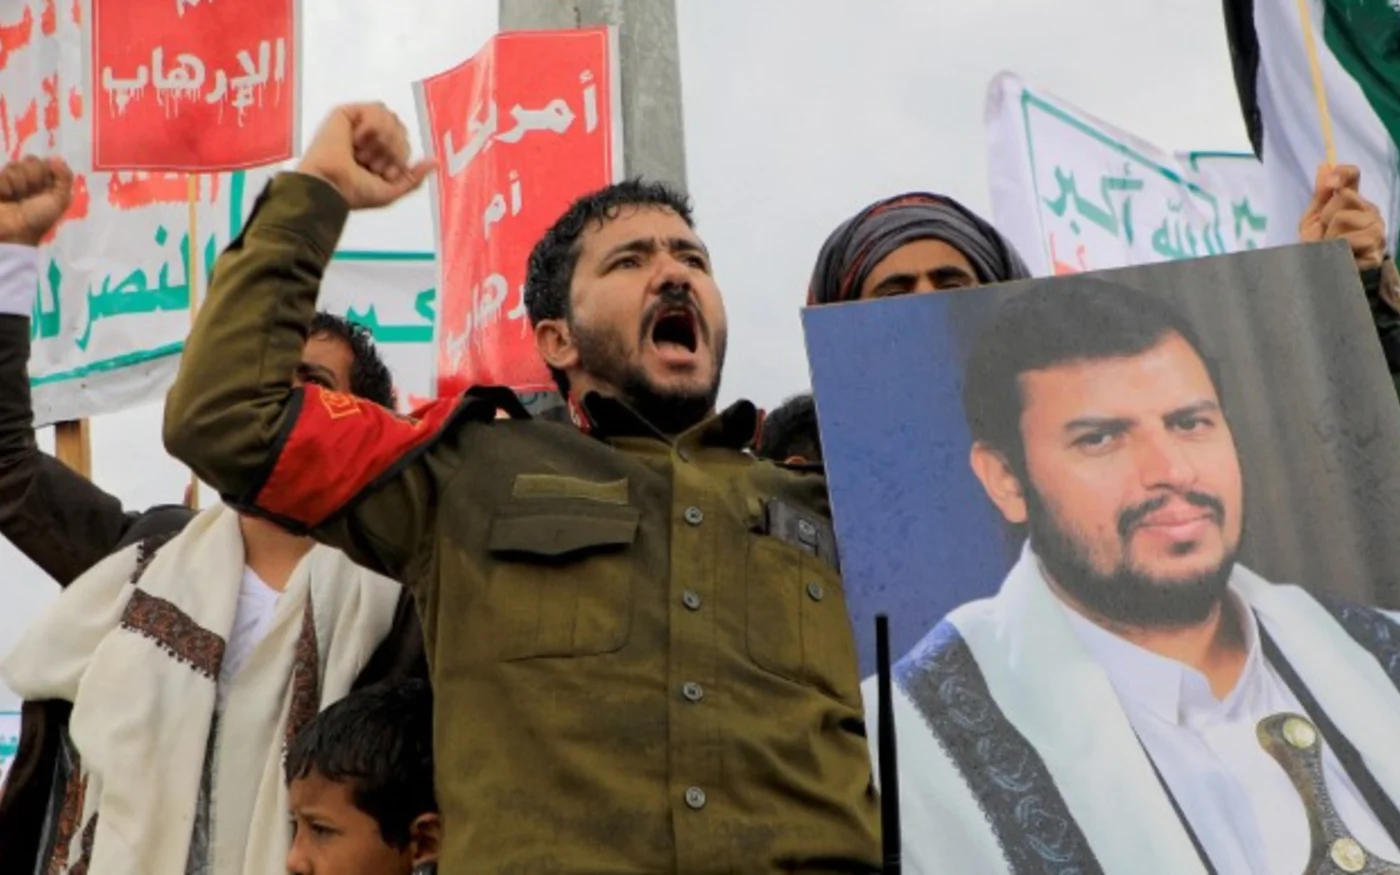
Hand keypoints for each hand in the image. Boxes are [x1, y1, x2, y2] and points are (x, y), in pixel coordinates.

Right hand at [0, 156, 73, 246]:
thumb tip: (57, 157)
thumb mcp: (60, 200)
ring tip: (16, 197)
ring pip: (15, 165)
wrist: (14, 231)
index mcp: (48, 182)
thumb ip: (64, 177)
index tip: (46, 185)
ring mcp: (11, 180)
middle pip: (31, 160)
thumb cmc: (40, 218)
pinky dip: (4, 186)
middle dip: (32, 177)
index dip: (46, 171)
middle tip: (30, 193)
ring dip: (18, 183)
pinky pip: (1, 174)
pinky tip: (4, 197)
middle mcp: (30, 179)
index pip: (47, 161)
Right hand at [297, 103, 433, 209]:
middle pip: (400, 128)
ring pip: (390, 117)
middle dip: (393, 150)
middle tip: (372, 164)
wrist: (330, 187)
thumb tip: (436, 162)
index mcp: (379, 154)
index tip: (383, 173)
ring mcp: (358, 125)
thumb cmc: (354, 193)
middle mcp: (369, 138)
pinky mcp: (346, 114)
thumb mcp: (391, 190)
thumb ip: (414, 177)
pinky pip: (376, 109)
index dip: (400, 157)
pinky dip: (373, 127)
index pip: (404, 143)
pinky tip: (357, 140)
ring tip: (364, 154)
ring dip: (383, 140)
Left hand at [1299, 163, 1387, 270]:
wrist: (1323, 275)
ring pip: (1344, 217)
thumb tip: (1324, 165)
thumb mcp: (1313, 219)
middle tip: (1325, 235)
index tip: (1330, 183)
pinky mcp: (1376, 248)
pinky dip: (1337, 248)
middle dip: (1325, 218)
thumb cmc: (1319, 247)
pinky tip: (1341, 255)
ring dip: (1329, 235)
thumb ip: (1320, 194)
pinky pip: (1349, 239)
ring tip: (1331, 246)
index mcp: (1354, 201)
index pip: (1353, 175)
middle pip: (1344, 198)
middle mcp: (1370, 211)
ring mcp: (1377, 229)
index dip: (1342, 174)